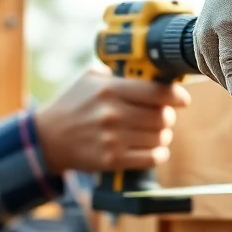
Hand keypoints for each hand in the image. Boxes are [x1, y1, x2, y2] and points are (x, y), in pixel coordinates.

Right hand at [33, 66, 190, 174]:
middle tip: (163, 116)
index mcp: (110, 89)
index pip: (157, 92)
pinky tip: (154, 148)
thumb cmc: (73, 104)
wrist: (49, 138)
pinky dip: (158, 153)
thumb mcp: (90, 78)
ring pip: (160, 138)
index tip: (182, 100)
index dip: (176, 96)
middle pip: (162, 117)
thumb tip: (153, 72)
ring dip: (163, 135)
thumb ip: (120, 73)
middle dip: (168, 117)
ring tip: (155, 132)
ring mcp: (112, 139)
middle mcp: (112, 114)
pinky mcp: (112, 160)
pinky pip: (151, 158)